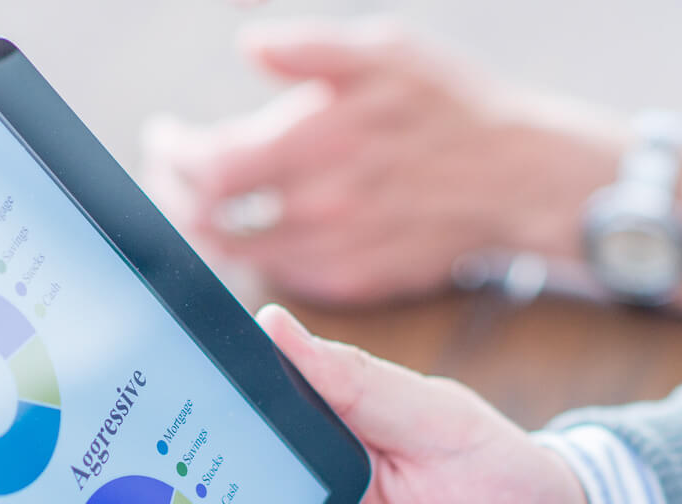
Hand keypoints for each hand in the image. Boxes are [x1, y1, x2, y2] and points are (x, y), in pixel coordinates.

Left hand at [142, 18, 622, 303]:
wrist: (517, 179)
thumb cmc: (451, 107)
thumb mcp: (387, 53)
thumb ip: (309, 48)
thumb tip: (247, 44)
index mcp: (319, 142)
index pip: (211, 166)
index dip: (173, 155)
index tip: (163, 137)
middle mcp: (320, 206)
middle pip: (211, 220)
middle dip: (175, 196)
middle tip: (167, 173)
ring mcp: (335, 252)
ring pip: (239, 255)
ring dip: (206, 230)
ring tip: (196, 203)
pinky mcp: (353, 281)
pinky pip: (281, 276)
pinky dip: (253, 254)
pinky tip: (248, 230)